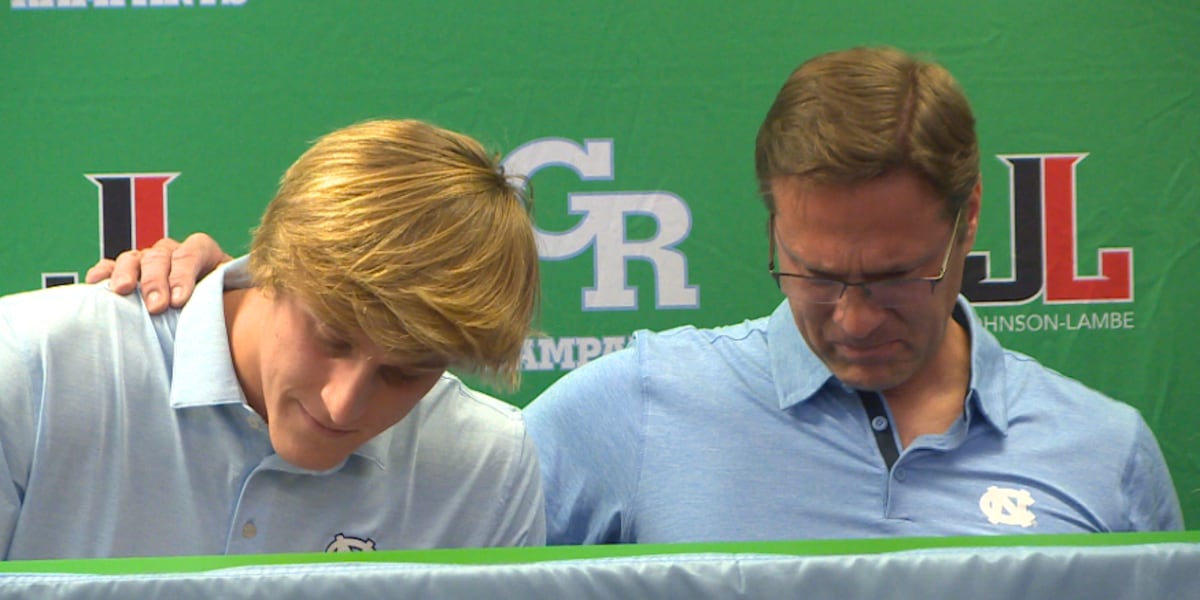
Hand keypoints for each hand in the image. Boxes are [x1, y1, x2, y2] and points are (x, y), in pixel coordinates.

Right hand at [84, 233, 232, 313]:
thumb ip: (227, 299)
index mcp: (204, 253)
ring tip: (122, 290)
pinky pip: (112, 266)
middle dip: (156, 281)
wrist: (207, 318)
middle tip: (156, 306)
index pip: (192, 252)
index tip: (179, 301)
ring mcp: (149, 261)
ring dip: (127, 273)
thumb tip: (232, 308)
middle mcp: (174, 253)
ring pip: (134, 257)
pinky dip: (104, 272)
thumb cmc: (221, 310)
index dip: (184, 274)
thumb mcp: (229, 301)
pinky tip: (96, 282)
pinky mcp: (129, 273)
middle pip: (160, 256)